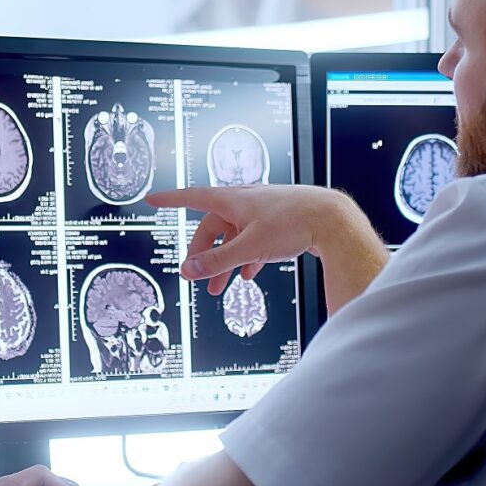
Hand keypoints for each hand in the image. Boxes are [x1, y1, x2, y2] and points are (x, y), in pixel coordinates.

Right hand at [144, 185, 364, 293]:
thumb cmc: (293, 223)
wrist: (332, 218)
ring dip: (226, 262)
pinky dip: (248, 257)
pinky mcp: (278, 220)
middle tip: (197, 278)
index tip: (152, 199)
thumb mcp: (250, 247)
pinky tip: (251, 275)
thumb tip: (189, 271)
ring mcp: (262, 210)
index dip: (170, 200)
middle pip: (213, 227)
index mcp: (233, 199)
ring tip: (222, 288)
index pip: (192, 197)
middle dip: (204, 254)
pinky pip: (254, 239)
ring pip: (235, 237)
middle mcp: (245, 200)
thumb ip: (218, 262)